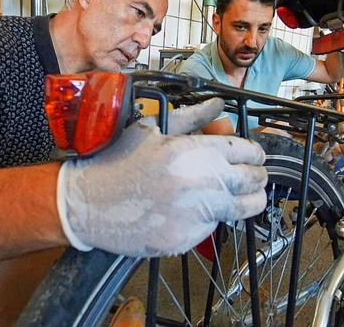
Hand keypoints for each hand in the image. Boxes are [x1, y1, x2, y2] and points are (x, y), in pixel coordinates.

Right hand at [56, 98, 267, 256]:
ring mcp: (195, 214)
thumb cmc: (116, 161)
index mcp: (193, 152)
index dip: (255, 152)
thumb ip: (190, 117)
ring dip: (248, 200)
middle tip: (254, 175)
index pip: (246, 151)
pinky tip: (198, 209)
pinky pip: (214, 227)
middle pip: (253, 180)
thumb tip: (218, 105)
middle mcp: (200, 183)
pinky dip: (213, 219)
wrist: (86, 202)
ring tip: (242, 195)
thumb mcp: (151, 129)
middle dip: (258, 175)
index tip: (254, 156)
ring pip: (243, 208)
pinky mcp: (187, 239)